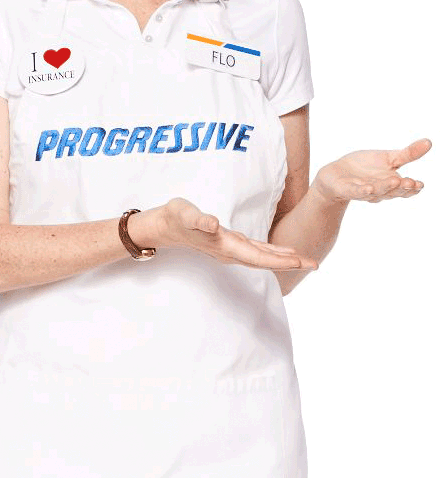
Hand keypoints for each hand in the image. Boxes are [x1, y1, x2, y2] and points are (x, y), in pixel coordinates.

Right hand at [147, 197, 317, 271]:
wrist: (162, 227)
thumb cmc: (174, 218)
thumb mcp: (184, 213)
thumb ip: (198, 219)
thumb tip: (213, 224)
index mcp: (225, 245)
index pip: (258, 256)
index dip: (280, 260)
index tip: (300, 261)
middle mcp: (231, 251)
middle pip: (266, 261)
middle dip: (291, 263)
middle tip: (316, 264)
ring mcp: (231, 249)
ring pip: (263, 257)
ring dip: (285, 260)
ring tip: (307, 260)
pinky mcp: (230, 243)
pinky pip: (257, 251)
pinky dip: (274, 252)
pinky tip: (285, 251)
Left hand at [314, 139, 431, 203]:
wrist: (337, 175)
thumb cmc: (364, 167)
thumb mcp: (389, 158)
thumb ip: (408, 154)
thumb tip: (430, 142)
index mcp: (390, 183)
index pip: (404, 188)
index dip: (412, 188)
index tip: (420, 184)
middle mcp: (379, 190)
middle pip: (392, 190)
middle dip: (402, 187)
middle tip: (412, 183)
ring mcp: (363, 191)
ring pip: (377, 191)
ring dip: (386, 187)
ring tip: (396, 180)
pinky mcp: (347, 189)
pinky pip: (356, 192)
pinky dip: (362, 191)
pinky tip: (369, 188)